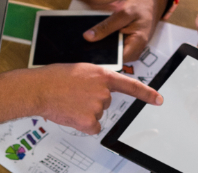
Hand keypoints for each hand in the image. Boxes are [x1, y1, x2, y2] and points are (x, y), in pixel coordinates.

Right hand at [0, 64, 162, 133]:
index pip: (131, 85)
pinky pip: (92, 126)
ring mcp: (97, 107)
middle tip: (75, 94)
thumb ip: (95, 78)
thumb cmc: (54, 76)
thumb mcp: (80, 69)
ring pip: (97, 114)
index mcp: (102, 75)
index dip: (146, 93)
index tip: (158, 99)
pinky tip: (71, 113)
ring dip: (85, 110)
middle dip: (93, 100)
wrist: (39, 88)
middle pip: (106, 102)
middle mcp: (103, 91)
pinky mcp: (89, 121)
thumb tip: (99, 89)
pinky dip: (82, 123)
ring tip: (70, 101)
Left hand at [83, 0, 164, 61]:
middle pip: (112, 57)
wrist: (151, 2)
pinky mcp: (126, 45)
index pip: (114, 59)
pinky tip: (95, 35)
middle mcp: (134, 51)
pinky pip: (113, 47)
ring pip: (111, 53)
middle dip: (97, 51)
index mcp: (136, 45)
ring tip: (86, 39)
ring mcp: (130, 49)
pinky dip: (105, 41)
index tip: (85, 51)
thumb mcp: (124, 12)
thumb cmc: (141, 6)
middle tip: (82, 44)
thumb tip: (88, 37)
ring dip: (100, 46)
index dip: (99, 56)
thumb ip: (106, 26)